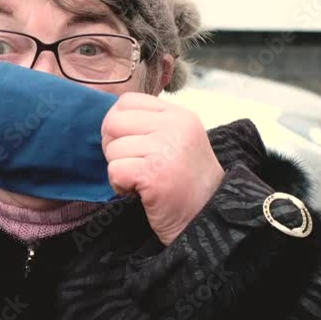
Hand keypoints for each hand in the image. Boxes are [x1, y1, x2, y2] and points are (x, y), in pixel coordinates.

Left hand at [101, 92, 224, 245]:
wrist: (209, 218)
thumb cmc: (186, 182)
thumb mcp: (177, 140)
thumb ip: (150, 124)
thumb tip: (111, 118)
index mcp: (179, 115)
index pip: (127, 101)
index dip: (118, 123)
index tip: (129, 143)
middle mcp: (174, 127)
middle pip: (113, 122)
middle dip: (113, 146)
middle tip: (132, 164)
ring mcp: (165, 149)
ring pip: (112, 149)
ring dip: (120, 170)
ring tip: (143, 180)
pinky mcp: (154, 174)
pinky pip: (115, 171)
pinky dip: (120, 186)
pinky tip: (139, 192)